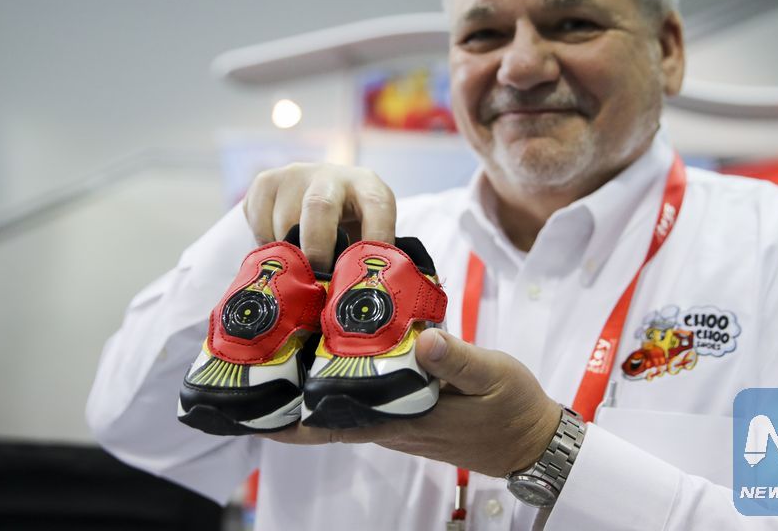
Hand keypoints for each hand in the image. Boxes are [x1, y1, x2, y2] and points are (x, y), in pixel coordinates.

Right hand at [243, 163, 396, 270]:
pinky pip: (259, 223)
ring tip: (299, 269)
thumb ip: (362, 259)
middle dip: (317, 248)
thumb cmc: (348, 226)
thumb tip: (354, 297)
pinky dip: (267, 245)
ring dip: (289, 254)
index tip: (363, 272)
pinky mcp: (266, 182)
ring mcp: (295, 175)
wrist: (318, 193)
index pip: (376, 206)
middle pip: (320, 206)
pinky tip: (281, 248)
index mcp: (367, 186)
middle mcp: (332, 176)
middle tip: (316, 278)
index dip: (374, 239)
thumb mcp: (364, 236)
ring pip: (284, 221)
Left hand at [265, 329, 563, 477]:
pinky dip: (342, 378)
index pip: (330, 425)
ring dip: (311, 384)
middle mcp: (390, 424)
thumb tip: (421, 338)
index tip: (245, 405)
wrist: (531, 439)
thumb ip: (456, 359)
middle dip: (286, 394)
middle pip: (324, 415)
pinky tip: (339, 350)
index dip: (285, 419)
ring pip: (341, 404)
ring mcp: (397, 419)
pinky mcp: (409, 411)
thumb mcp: (492, 376)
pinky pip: (364, 396)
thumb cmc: (512, 410)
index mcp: (403, 419)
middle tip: (253, 357)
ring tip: (284, 345)